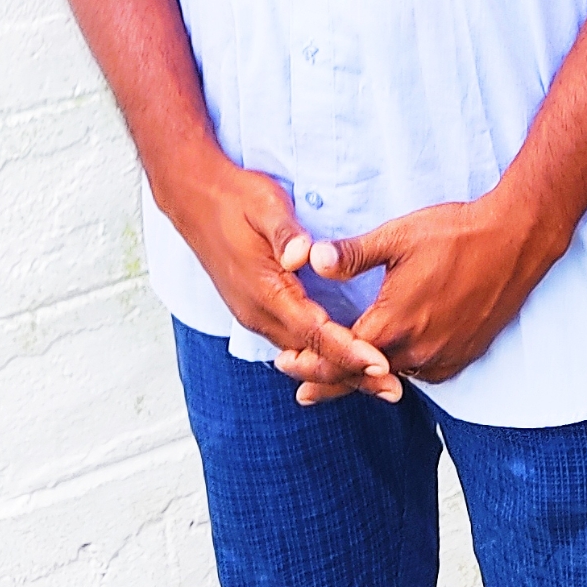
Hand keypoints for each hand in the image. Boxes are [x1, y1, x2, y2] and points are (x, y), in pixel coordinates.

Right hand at [175, 152, 402, 401]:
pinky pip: (291, 342)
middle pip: (311, 355)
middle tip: (393, 388)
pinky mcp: (254, 309)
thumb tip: (303, 255)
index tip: (380, 364)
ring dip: (338, 368)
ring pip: (301, 353)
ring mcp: (254, 314)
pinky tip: (340, 359)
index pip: (313, 332)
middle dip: (352, 372)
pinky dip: (319, 355)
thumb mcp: (264, 204)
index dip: (348, 352)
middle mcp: (258, 312)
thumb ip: (285, 232)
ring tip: (376, 381)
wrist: (194, 199)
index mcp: (264, 290)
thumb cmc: (234, 198)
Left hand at [275, 183, 558, 405]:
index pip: (341, 355)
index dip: (312, 363)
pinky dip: (400, 371)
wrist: (515, 240)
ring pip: (394, 375)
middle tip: (301, 386)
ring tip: (342, 375)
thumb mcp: (398, 236)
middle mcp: (417, 350)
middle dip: (331, 379)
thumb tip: (312, 260)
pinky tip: (390, 364)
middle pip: (364, 375)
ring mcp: (443, 356)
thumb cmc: (455, 233)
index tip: (287, 365)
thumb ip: (353, 254)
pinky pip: (423, 372)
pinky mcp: (463, 355)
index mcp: (394, 323)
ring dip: (366, 376)